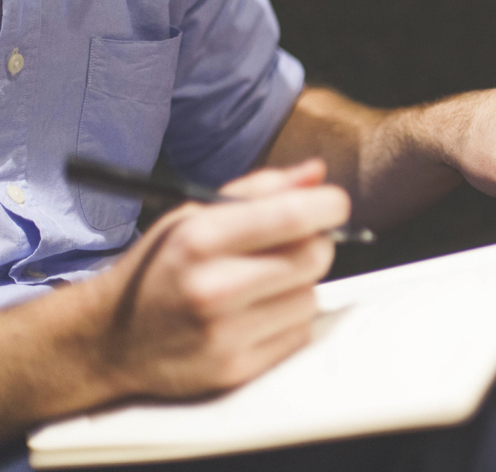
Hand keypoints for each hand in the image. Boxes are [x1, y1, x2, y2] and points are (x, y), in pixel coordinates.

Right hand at [90, 160, 348, 397]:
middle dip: (315, 245)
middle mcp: (213, 287)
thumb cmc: (161, 268)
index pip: (292, 215)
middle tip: (292, 245)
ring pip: (311, 297)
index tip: (333, 205)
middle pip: (314, 257)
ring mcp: (225, 334)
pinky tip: (254, 316)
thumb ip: (259, 191)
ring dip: (299, 287)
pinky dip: (288, 321)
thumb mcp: (192, 217)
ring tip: (260, 286)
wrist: (110, 340)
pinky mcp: (236, 370)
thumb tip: (317, 175)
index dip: (327, 206)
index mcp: (200, 239)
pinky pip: (299, 334)